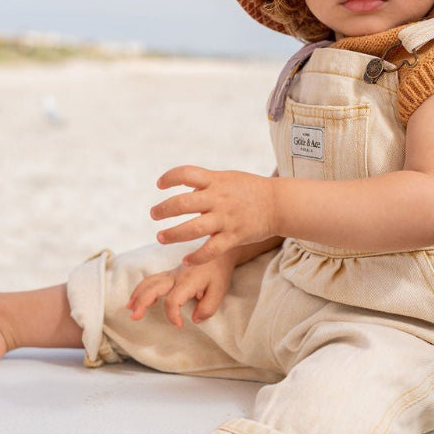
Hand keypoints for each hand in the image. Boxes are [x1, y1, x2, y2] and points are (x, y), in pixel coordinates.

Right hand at [127, 255, 233, 327]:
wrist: (219, 248)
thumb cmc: (219, 271)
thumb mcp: (219, 290)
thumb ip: (208, 307)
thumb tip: (195, 319)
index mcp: (188, 281)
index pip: (173, 300)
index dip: (172, 315)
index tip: (179, 325)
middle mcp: (176, 276)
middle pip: (153, 288)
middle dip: (142, 302)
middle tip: (134, 317)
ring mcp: (172, 273)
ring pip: (149, 281)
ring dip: (138, 294)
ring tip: (130, 308)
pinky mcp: (170, 273)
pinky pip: (152, 279)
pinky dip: (142, 288)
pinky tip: (138, 298)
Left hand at [150, 166, 275, 265]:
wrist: (279, 203)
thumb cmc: (252, 190)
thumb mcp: (229, 178)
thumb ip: (207, 183)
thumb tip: (184, 188)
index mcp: (217, 181)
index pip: (186, 173)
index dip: (169, 178)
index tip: (160, 185)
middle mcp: (219, 198)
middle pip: (183, 203)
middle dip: (163, 209)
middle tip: (154, 214)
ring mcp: (226, 218)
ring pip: (192, 229)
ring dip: (172, 234)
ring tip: (161, 237)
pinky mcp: (234, 236)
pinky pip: (210, 250)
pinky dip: (196, 257)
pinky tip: (186, 260)